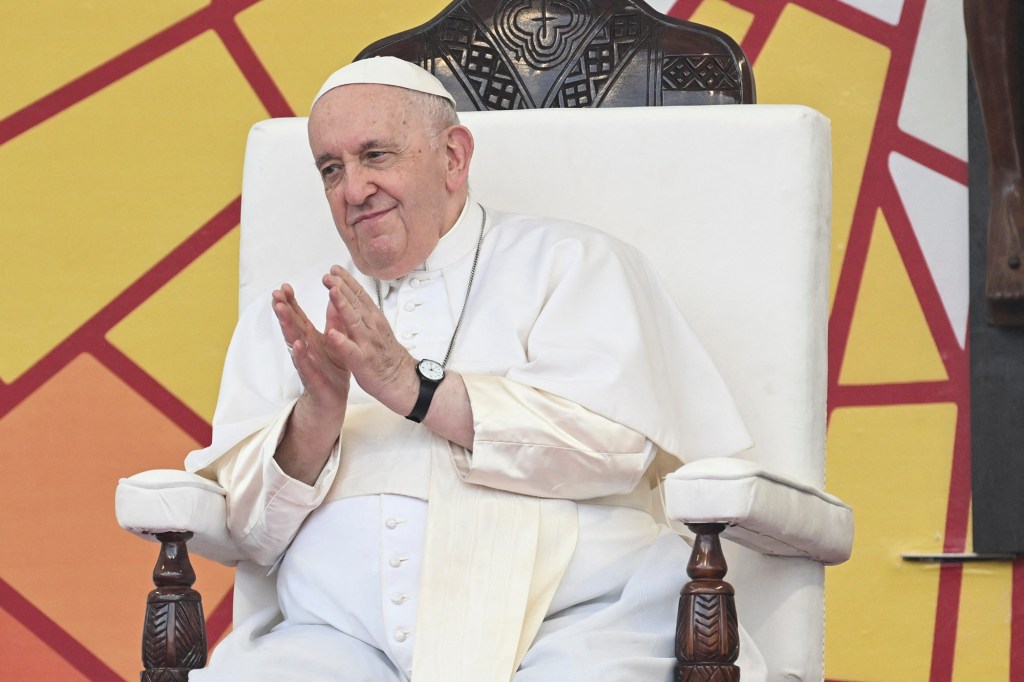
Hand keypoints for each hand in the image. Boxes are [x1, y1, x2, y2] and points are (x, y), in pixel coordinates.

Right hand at [272, 282, 350, 418]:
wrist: (333, 398)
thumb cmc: (333, 368)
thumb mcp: (335, 340)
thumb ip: (333, 320)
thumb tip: (334, 297)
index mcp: (311, 338)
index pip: (298, 317)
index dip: (291, 302)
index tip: (284, 287)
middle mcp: (305, 348)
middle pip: (292, 326)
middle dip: (284, 310)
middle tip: (276, 294)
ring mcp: (307, 362)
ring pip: (295, 342)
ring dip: (287, 327)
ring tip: (281, 312)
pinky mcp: (313, 378)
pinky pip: (306, 366)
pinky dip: (302, 356)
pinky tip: (298, 346)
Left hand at [319, 265, 417, 414]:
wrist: (402, 379)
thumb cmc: (386, 355)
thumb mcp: (375, 328)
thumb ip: (362, 312)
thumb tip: (349, 293)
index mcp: (372, 319)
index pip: (359, 296)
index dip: (347, 281)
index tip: (334, 269)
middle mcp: (371, 327)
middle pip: (355, 304)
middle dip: (341, 288)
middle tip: (329, 275)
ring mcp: (368, 343)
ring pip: (354, 321)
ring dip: (343, 306)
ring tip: (332, 292)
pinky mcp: (363, 361)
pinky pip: (351, 351)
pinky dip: (342, 342)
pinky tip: (332, 334)